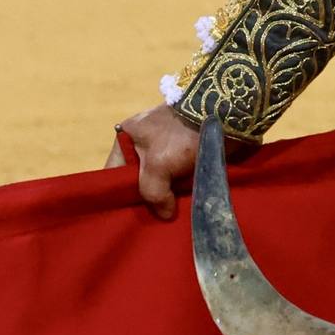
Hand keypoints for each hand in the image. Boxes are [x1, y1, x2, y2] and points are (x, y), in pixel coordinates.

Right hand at [110, 103, 200, 220]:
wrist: (221, 115)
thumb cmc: (180, 135)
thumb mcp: (157, 165)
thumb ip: (152, 192)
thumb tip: (165, 214)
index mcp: (126, 138)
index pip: (112, 174)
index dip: (118, 195)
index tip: (126, 216)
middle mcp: (142, 143)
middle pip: (137, 181)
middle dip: (146, 199)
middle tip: (151, 219)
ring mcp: (165, 148)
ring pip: (160, 182)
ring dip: (166, 197)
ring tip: (169, 216)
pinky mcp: (185, 153)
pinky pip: (178, 178)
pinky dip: (181, 190)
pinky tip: (184, 205)